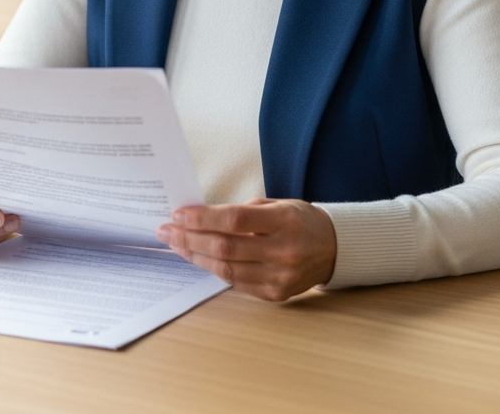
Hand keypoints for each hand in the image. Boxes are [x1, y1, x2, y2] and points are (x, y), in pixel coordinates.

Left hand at [156, 197, 335, 301]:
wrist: (333, 248)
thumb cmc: (299, 220)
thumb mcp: (276, 204)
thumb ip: (242, 212)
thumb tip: (200, 217)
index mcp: (284, 222)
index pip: (235, 221)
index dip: (203, 218)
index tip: (179, 214)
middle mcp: (284, 251)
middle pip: (226, 247)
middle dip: (190, 238)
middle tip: (166, 230)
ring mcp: (280, 277)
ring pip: (227, 269)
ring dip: (195, 256)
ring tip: (174, 244)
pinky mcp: (276, 294)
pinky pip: (236, 282)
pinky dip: (213, 269)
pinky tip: (197, 257)